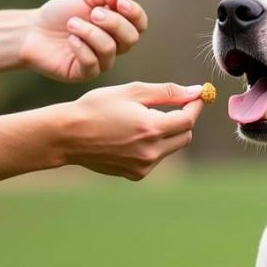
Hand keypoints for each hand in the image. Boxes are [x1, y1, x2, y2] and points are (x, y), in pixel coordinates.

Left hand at [19, 0, 148, 82]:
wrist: (32, 30)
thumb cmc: (59, 14)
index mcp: (117, 27)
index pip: (139, 24)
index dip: (135, 13)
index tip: (119, 2)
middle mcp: (114, 46)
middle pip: (131, 38)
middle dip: (114, 23)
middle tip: (93, 13)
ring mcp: (101, 62)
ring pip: (110, 49)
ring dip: (90, 33)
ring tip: (71, 24)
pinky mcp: (85, 73)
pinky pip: (93, 64)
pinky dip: (81, 48)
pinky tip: (70, 40)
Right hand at [58, 82, 204, 179]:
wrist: (68, 136)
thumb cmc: (97, 107)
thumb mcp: (131, 92)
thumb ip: (167, 92)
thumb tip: (195, 92)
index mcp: (151, 128)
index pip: (188, 119)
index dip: (195, 106)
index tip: (199, 96)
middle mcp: (151, 151)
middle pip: (185, 136)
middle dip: (183, 120)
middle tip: (174, 106)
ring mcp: (144, 166)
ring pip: (171, 148)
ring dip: (167, 133)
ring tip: (143, 120)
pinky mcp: (136, 175)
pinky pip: (156, 158)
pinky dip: (153, 146)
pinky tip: (132, 136)